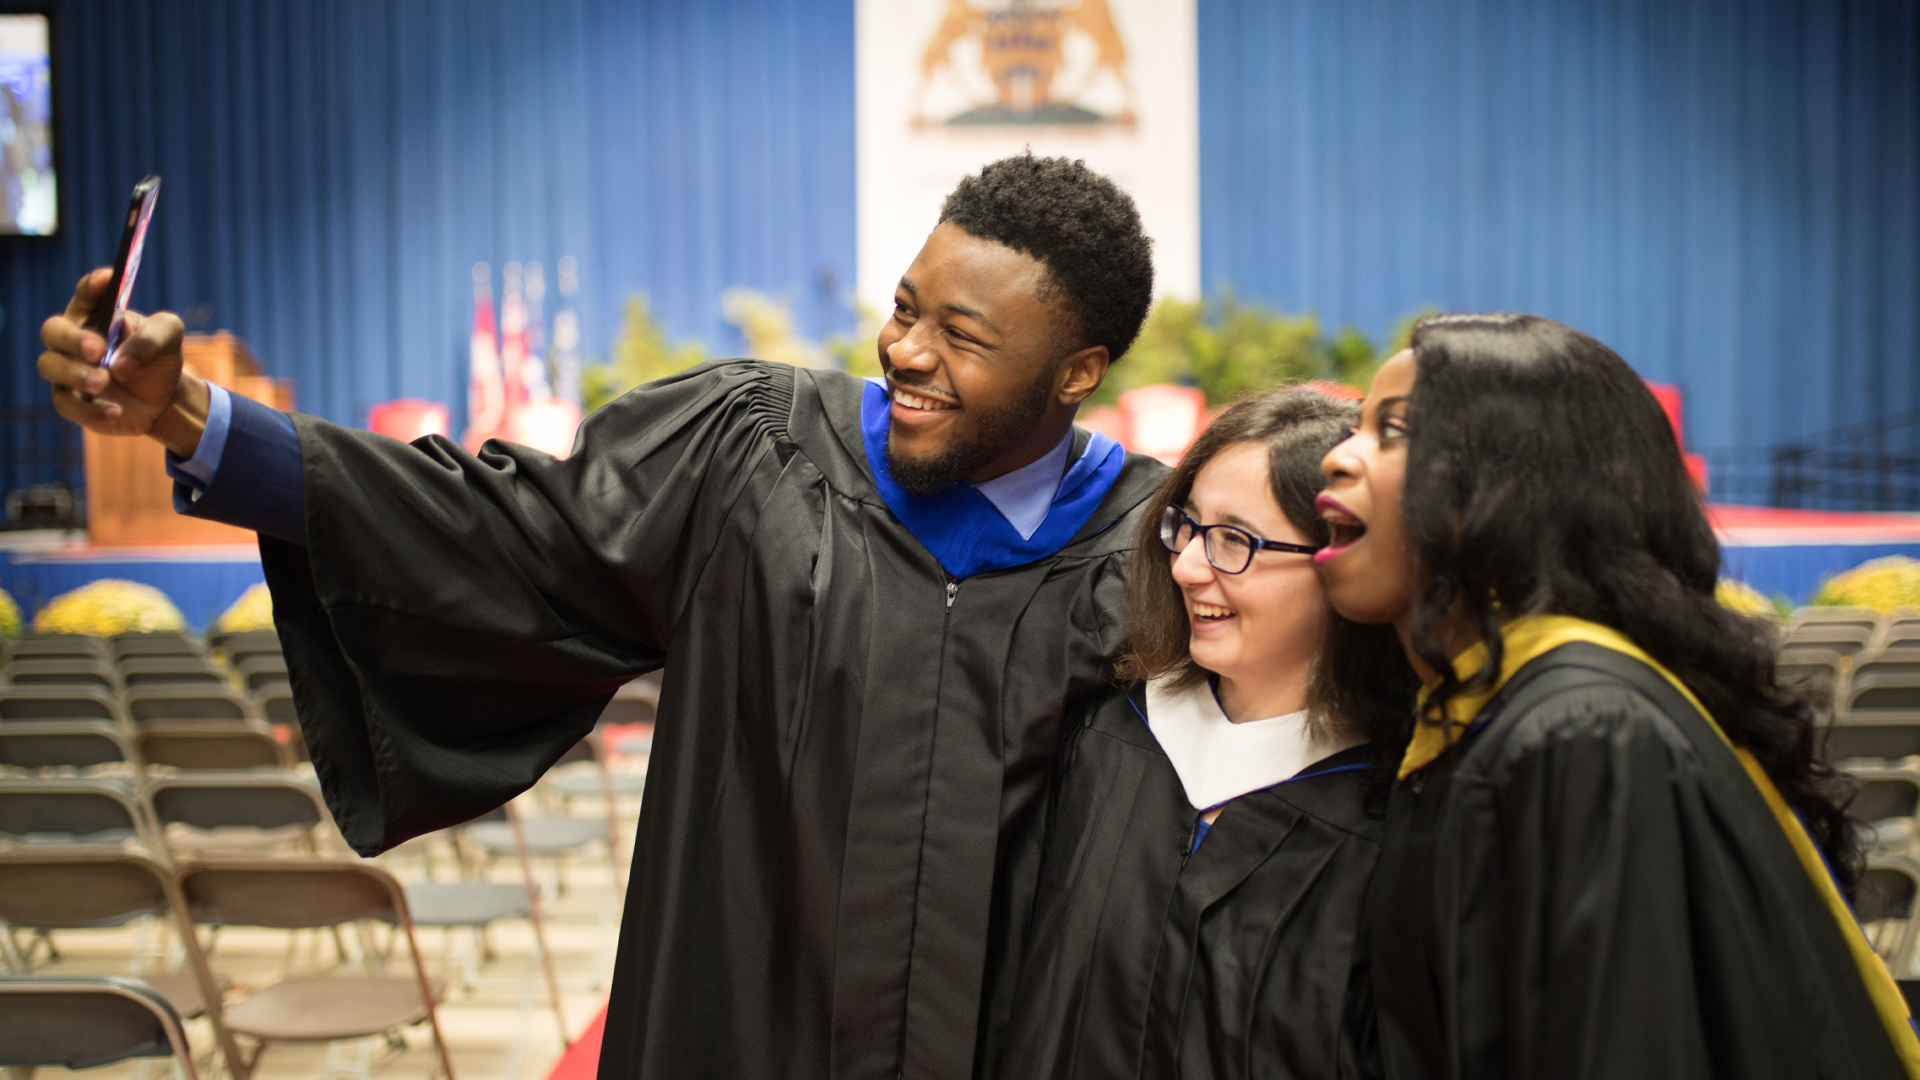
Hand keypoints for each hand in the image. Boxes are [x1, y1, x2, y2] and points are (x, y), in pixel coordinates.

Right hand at [38, 268, 207, 456]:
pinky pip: (65, 404)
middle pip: (53, 330)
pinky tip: (115, 410)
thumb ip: (152, 339)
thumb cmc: (159, 359)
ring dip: (76, 374)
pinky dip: (89, 409)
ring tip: (104, 382)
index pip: (86, 293)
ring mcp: (66, 369)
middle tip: (98, 349)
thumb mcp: (170, 338)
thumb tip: (120, 364)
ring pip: (50, 366)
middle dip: (73, 338)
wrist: (164, 400)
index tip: (108, 279)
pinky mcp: (70, 401)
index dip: (93, 286)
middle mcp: (73, 338)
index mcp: (96, 313)